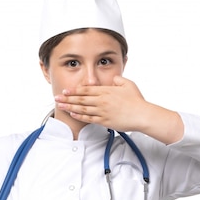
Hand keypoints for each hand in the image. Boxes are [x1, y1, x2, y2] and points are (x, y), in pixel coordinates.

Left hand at [54, 76, 183, 143]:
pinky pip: (89, 118)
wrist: (142, 114)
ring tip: (60, 106)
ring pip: (82, 108)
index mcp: (106, 90)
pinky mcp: (104, 121)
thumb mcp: (128, 84)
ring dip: (70, 106)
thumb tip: (113, 78)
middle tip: (57, 98)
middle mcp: (102, 100)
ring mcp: (102, 111)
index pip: (86, 89)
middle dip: (67, 98)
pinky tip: (72, 114)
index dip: (74, 90)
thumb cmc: (137, 100)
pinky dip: (79, 116)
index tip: (65, 90)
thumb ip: (118, 79)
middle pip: (81, 98)